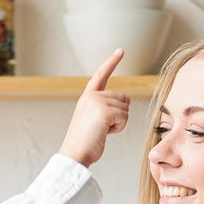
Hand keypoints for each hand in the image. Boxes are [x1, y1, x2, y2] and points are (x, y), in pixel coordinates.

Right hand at [59, 50, 129, 168]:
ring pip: (125, 108)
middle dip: (119, 115)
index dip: (112, 62)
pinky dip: (119, 128)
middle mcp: (92, 96)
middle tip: (102, 128)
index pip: (101, 75)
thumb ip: (108, 107)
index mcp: (87, 97)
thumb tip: (128, 99)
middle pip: (123, 98)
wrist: (75, 154)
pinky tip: (105, 132)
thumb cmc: (85, 142)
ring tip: (102, 131)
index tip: (121, 50)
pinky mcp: (104, 111)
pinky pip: (125, 117)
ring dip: (119, 123)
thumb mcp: (95, 120)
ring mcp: (97, 102)